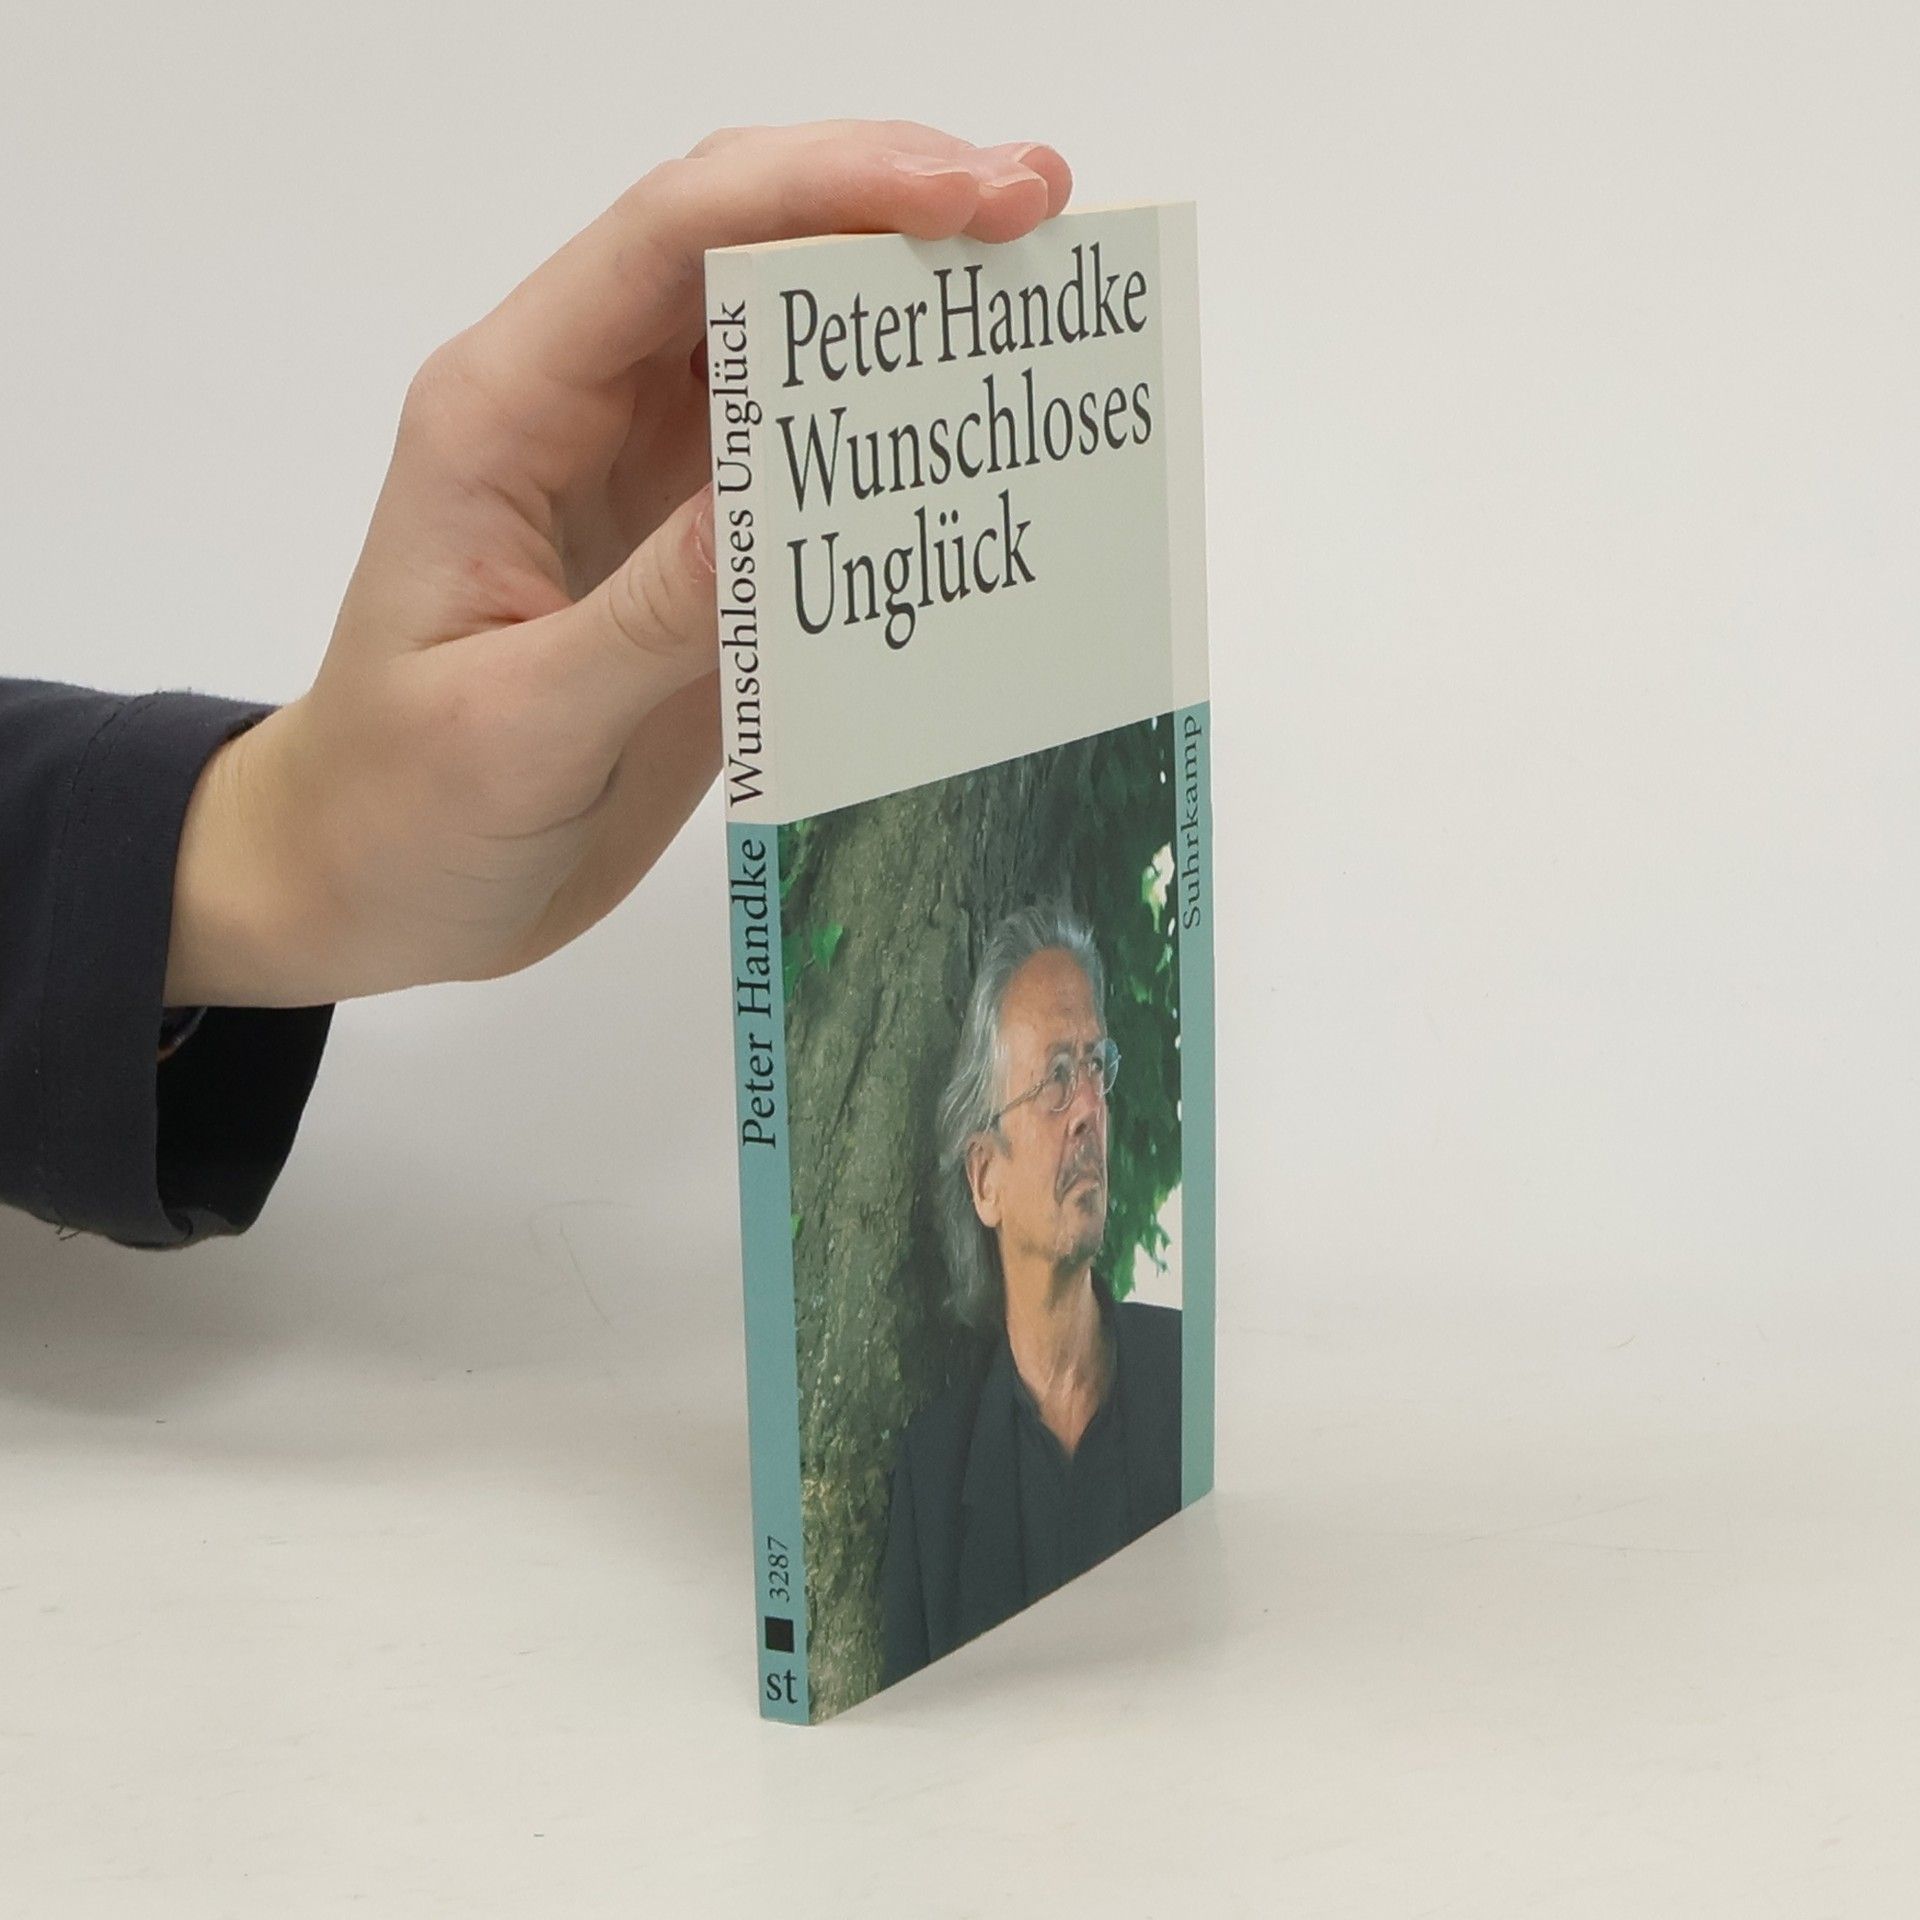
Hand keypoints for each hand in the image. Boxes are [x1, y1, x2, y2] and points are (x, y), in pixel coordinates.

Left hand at [166, 122, 1071, 1006]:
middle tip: (1040, 211)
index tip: (964, 199)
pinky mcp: (697, 558)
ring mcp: (649, 482)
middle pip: (741, 250)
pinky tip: (976, 444)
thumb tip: (789, 498)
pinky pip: (808, 471)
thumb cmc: (401, 807)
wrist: (373, 882)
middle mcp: (585, 414)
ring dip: (905, 312)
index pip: (671, 241)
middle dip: (890, 207)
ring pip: (787, 347)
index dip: (822, 188)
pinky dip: (894, 446)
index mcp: (508, 413)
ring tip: (1041, 300)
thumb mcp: (517, 722)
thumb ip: (654, 613)